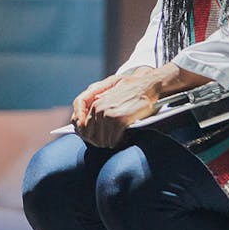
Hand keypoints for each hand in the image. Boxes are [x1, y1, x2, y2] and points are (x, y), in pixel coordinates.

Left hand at [76, 64, 210, 147]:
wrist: (149, 86)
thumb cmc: (132, 91)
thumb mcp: (110, 93)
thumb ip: (96, 104)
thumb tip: (84, 121)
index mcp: (94, 101)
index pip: (80, 124)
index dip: (84, 134)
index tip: (91, 139)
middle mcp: (98, 108)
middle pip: (90, 136)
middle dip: (99, 141)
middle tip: (109, 142)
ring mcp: (107, 114)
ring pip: (102, 140)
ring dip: (110, 143)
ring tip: (118, 140)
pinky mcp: (118, 120)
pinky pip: (113, 140)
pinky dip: (119, 143)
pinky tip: (125, 140)